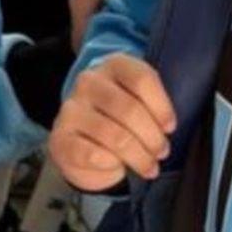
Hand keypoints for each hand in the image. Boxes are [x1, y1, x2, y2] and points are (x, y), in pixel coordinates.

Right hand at [50, 54, 175, 190]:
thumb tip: (167, 126)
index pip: (142, 79)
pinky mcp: (61, 138)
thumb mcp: (140, 101)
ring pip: (115, 136)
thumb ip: (154, 104)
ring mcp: (71, 109)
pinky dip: (112, 164)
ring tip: (150, 166)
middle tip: (162, 152)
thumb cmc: (121, 118)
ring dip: (139, 156)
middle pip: (130, 109)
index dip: (161, 107)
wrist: (84, 141)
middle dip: (152, 137)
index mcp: (113, 65)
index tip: (170, 127)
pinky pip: (93, 155)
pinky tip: (118, 166)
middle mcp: (89, 82)